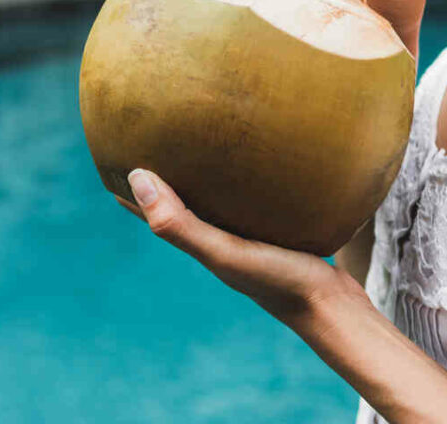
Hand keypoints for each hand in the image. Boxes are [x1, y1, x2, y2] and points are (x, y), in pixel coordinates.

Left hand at [117, 169, 369, 327]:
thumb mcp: (222, 251)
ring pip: (214, 199)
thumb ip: (179, 222)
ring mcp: (249, 237)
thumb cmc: (276, 280)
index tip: (112, 154)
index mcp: (199, 243)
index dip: (131, 186)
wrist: (334, 308)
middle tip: (152, 138)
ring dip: (201, 175)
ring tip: (198, 144)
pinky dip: (241, 181)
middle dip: (163, 175)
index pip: (152, 210)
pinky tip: (257, 164)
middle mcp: (219, 239)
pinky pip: (250, 200)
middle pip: (179, 202)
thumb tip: (136, 178)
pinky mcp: (278, 231)